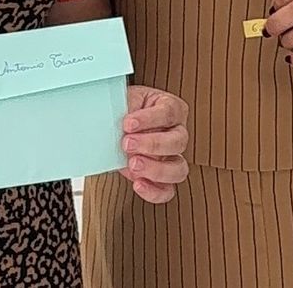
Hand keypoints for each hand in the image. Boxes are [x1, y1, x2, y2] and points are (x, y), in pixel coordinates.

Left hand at [119, 85, 188, 203]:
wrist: (114, 124)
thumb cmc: (124, 109)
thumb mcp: (124, 100)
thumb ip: (124, 107)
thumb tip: (113, 118)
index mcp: (172, 108)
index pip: (169, 113)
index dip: (149, 119)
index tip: (128, 123)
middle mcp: (177, 133)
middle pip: (178, 141)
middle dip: (152, 144)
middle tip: (127, 143)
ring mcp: (172, 158)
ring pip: (179, 169)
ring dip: (156, 169)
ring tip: (132, 164)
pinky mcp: (162, 179)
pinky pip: (167, 191)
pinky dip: (154, 191)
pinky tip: (138, 183)